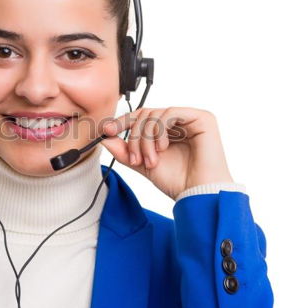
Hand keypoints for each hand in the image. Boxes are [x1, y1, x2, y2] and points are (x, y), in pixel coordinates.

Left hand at [99, 107, 234, 200]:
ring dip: (146, 139)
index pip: (141, 117)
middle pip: (145, 115)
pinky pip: (170, 113)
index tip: (107, 131)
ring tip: (151, 160)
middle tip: (137, 160)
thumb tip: (105, 139)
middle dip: (135, 138)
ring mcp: (190, 119)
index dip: (122, 122)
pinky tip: (163, 148)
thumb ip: (125, 151)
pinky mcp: (202, 118)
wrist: (197, 194)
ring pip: (155, 114)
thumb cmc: (177, 182)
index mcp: (167, 131)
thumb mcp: (143, 164)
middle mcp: (179, 122)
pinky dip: (160, 131)